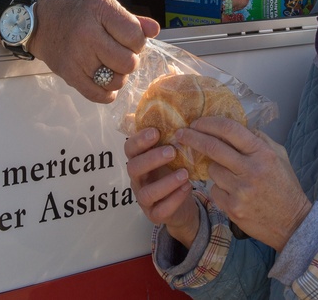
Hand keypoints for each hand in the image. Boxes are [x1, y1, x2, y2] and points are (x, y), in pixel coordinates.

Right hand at [26, 0, 158, 102]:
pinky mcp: (69, 75)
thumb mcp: (106, 7)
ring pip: (116, 81)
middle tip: (120, 54)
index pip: (135, 36)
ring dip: (118, 76)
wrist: (43, 22)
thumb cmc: (79, 13)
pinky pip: (98, 95)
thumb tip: (155, 31)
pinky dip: (107, 92)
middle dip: (130, 60)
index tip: (128, 40)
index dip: (138, 41)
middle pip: (128, 62)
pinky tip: (105, 81)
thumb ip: (133, 20)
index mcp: (100, 10)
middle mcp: (88, 33)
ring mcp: (77, 56)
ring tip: (110, 65)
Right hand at [124, 127, 200, 247]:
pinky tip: (187, 188)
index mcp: (139, 159)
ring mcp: (144, 198)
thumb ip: (168, 133)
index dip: (139, 140)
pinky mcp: (154, 214)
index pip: (130, 148)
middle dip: (152, 158)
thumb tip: (169, 102)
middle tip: (172, 151)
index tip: (156, 132)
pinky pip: (160, 210)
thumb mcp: (170, 151)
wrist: (183, 202)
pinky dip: (174, 199)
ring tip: (185, 173)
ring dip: (166, 182)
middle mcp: (138, 178)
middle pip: (133, 168)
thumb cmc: (174, 170)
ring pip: (146, 192)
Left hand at [176, 117, 311, 251]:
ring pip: (211, 170)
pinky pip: (214, 190)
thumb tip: (234, 125)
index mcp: (263, 153)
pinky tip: (232, 192)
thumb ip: (258, 138)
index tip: (197, 122)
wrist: (293, 223)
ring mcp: (240, 190)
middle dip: (192, 137)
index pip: (230, 129)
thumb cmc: (285, 186)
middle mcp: (251, 170)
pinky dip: (219, 188)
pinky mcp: (232, 208)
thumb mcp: (279, 155)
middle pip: (212, 147)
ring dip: (213, 167)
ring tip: (227, 173)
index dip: (209, 123)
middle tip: (181, 133)